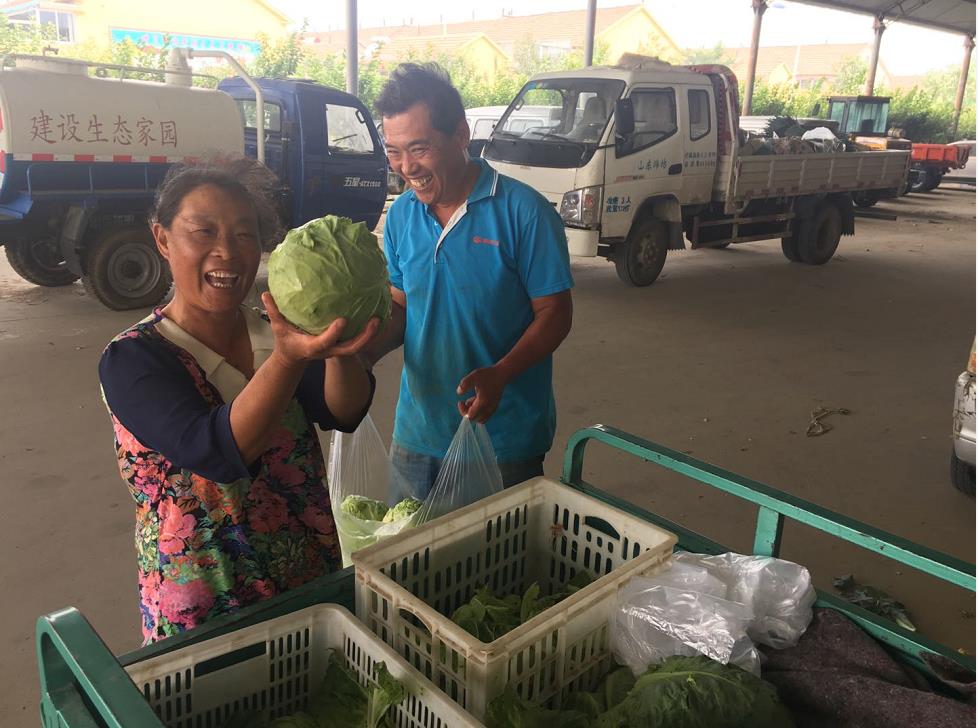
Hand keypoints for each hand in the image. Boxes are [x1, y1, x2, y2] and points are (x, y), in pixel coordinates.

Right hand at [262, 292, 379, 365]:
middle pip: (350, 348)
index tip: (343, 320)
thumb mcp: (277, 327)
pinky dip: (367, 332)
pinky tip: (377, 316)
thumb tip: (266, 294)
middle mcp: (327, 350)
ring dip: (370, 335)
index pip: (325, 342)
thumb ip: (273, 312)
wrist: (293, 357)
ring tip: (381, 318)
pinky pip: (357, 341)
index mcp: (312, 346)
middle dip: (364, 337)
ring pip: (357, 346)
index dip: (334, 333)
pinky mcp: (340, 346)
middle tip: (375, 320)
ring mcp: (335, 350)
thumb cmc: (286, 340)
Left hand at [457, 366, 506, 423]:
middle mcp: (489, 408)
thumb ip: (465, 384)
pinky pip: (485, 415)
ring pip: (480, 418)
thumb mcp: (474, 376)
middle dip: (467, 412)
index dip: (463, 411)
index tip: (460, 401)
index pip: (470, 416)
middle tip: (464, 402)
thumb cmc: (487, 375)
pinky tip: (476, 400)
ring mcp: (493, 408)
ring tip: (470, 401)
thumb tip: (459, 392)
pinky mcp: (494, 407)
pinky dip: (479, 411)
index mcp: (483, 403)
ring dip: (473, 412)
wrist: (501, 374)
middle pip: (475, 419)